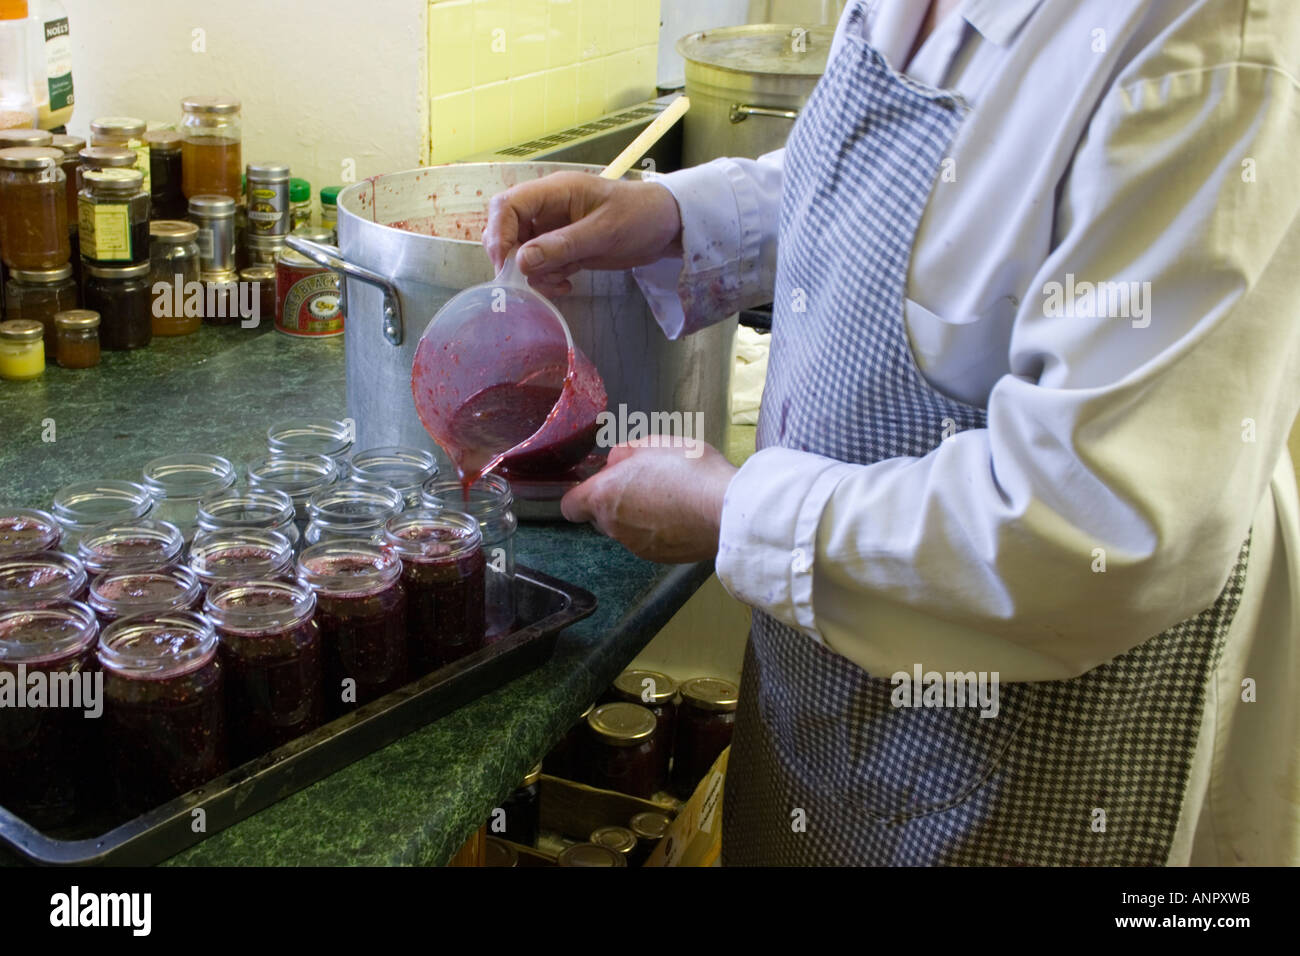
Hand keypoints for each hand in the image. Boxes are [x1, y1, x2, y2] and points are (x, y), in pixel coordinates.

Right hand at [482, 171, 682, 297]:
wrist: (667, 227)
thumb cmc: (640, 216)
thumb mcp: (604, 232)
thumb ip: (563, 245)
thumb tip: (522, 261)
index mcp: (555, 191)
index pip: (508, 205)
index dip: (499, 234)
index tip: (505, 265)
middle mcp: (549, 209)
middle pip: (508, 229)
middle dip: (513, 258)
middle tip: (528, 281)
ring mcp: (555, 229)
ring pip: (522, 252)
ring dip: (533, 273)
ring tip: (560, 282)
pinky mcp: (564, 248)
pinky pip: (541, 265)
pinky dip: (547, 279)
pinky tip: (567, 284)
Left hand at [560, 439, 737, 562]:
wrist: (725, 509)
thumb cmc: (689, 471)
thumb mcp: (653, 443)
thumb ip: (624, 453)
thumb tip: (615, 462)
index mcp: (605, 497)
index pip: (570, 505)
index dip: (581, 494)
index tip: (599, 484)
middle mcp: (615, 527)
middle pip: (600, 517)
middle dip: (615, 502)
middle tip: (643, 482)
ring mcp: (637, 546)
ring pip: (627, 530)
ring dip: (640, 516)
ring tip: (670, 496)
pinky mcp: (661, 557)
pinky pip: (650, 542)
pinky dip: (660, 530)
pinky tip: (682, 514)